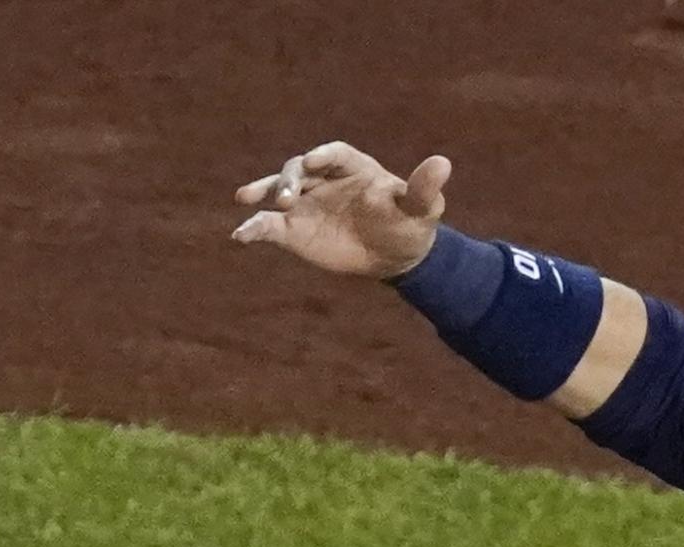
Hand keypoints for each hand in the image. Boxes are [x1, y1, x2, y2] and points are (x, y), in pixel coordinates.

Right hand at [232, 141, 451, 278]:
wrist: (395, 255)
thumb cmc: (409, 223)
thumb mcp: (421, 208)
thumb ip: (424, 188)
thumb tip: (443, 163)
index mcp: (353, 167)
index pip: (334, 155)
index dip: (323, 156)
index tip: (314, 163)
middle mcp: (322, 179)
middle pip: (298, 170)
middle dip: (289, 179)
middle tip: (286, 197)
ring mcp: (305, 203)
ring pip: (277, 190)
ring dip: (263, 192)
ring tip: (247, 199)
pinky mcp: (293, 229)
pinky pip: (268, 225)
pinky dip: (253, 228)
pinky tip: (240, 236)